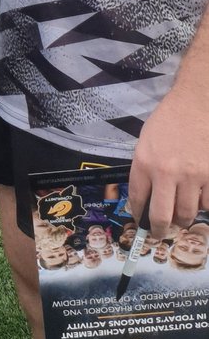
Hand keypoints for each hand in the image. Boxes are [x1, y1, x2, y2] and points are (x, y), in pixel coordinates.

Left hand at [129, 84, 208, 237]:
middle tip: (160, 233)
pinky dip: (203, 205)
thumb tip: (147, 197)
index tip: (141, 222)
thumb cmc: (168, 122)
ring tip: (181, 214)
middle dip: (160, 230)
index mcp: (144, 162)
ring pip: (187, 214)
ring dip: (183, 218)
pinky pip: (207, 204)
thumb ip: (144, 170)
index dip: (139, 216)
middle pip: (162, 217)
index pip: (138, 200)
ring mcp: (192, 176)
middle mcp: (166, 172)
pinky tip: (199, 198)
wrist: (194, 105)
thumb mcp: (145, 143)